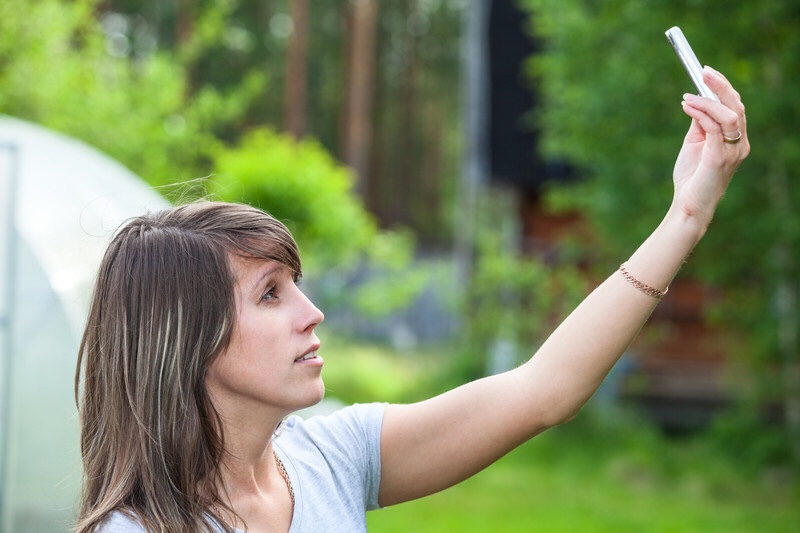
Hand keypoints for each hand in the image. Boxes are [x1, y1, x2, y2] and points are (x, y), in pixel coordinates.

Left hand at [673, 66, 749, 227]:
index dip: (723, 87)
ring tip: (687, 96)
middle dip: (721, 86)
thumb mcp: (695, 144)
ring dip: (707, 101)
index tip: (706, 72)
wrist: (688, 205)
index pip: (736, 107)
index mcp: (736, 139)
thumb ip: (700, 123)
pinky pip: (714, 129)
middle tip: (703, 72)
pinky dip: (700, 114)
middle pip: (737, 107)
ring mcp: (732, 152)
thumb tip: (696, 100)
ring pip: (729, 115)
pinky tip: (687, 106)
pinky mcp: (719, 159)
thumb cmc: (691, 177)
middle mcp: (740, 144)